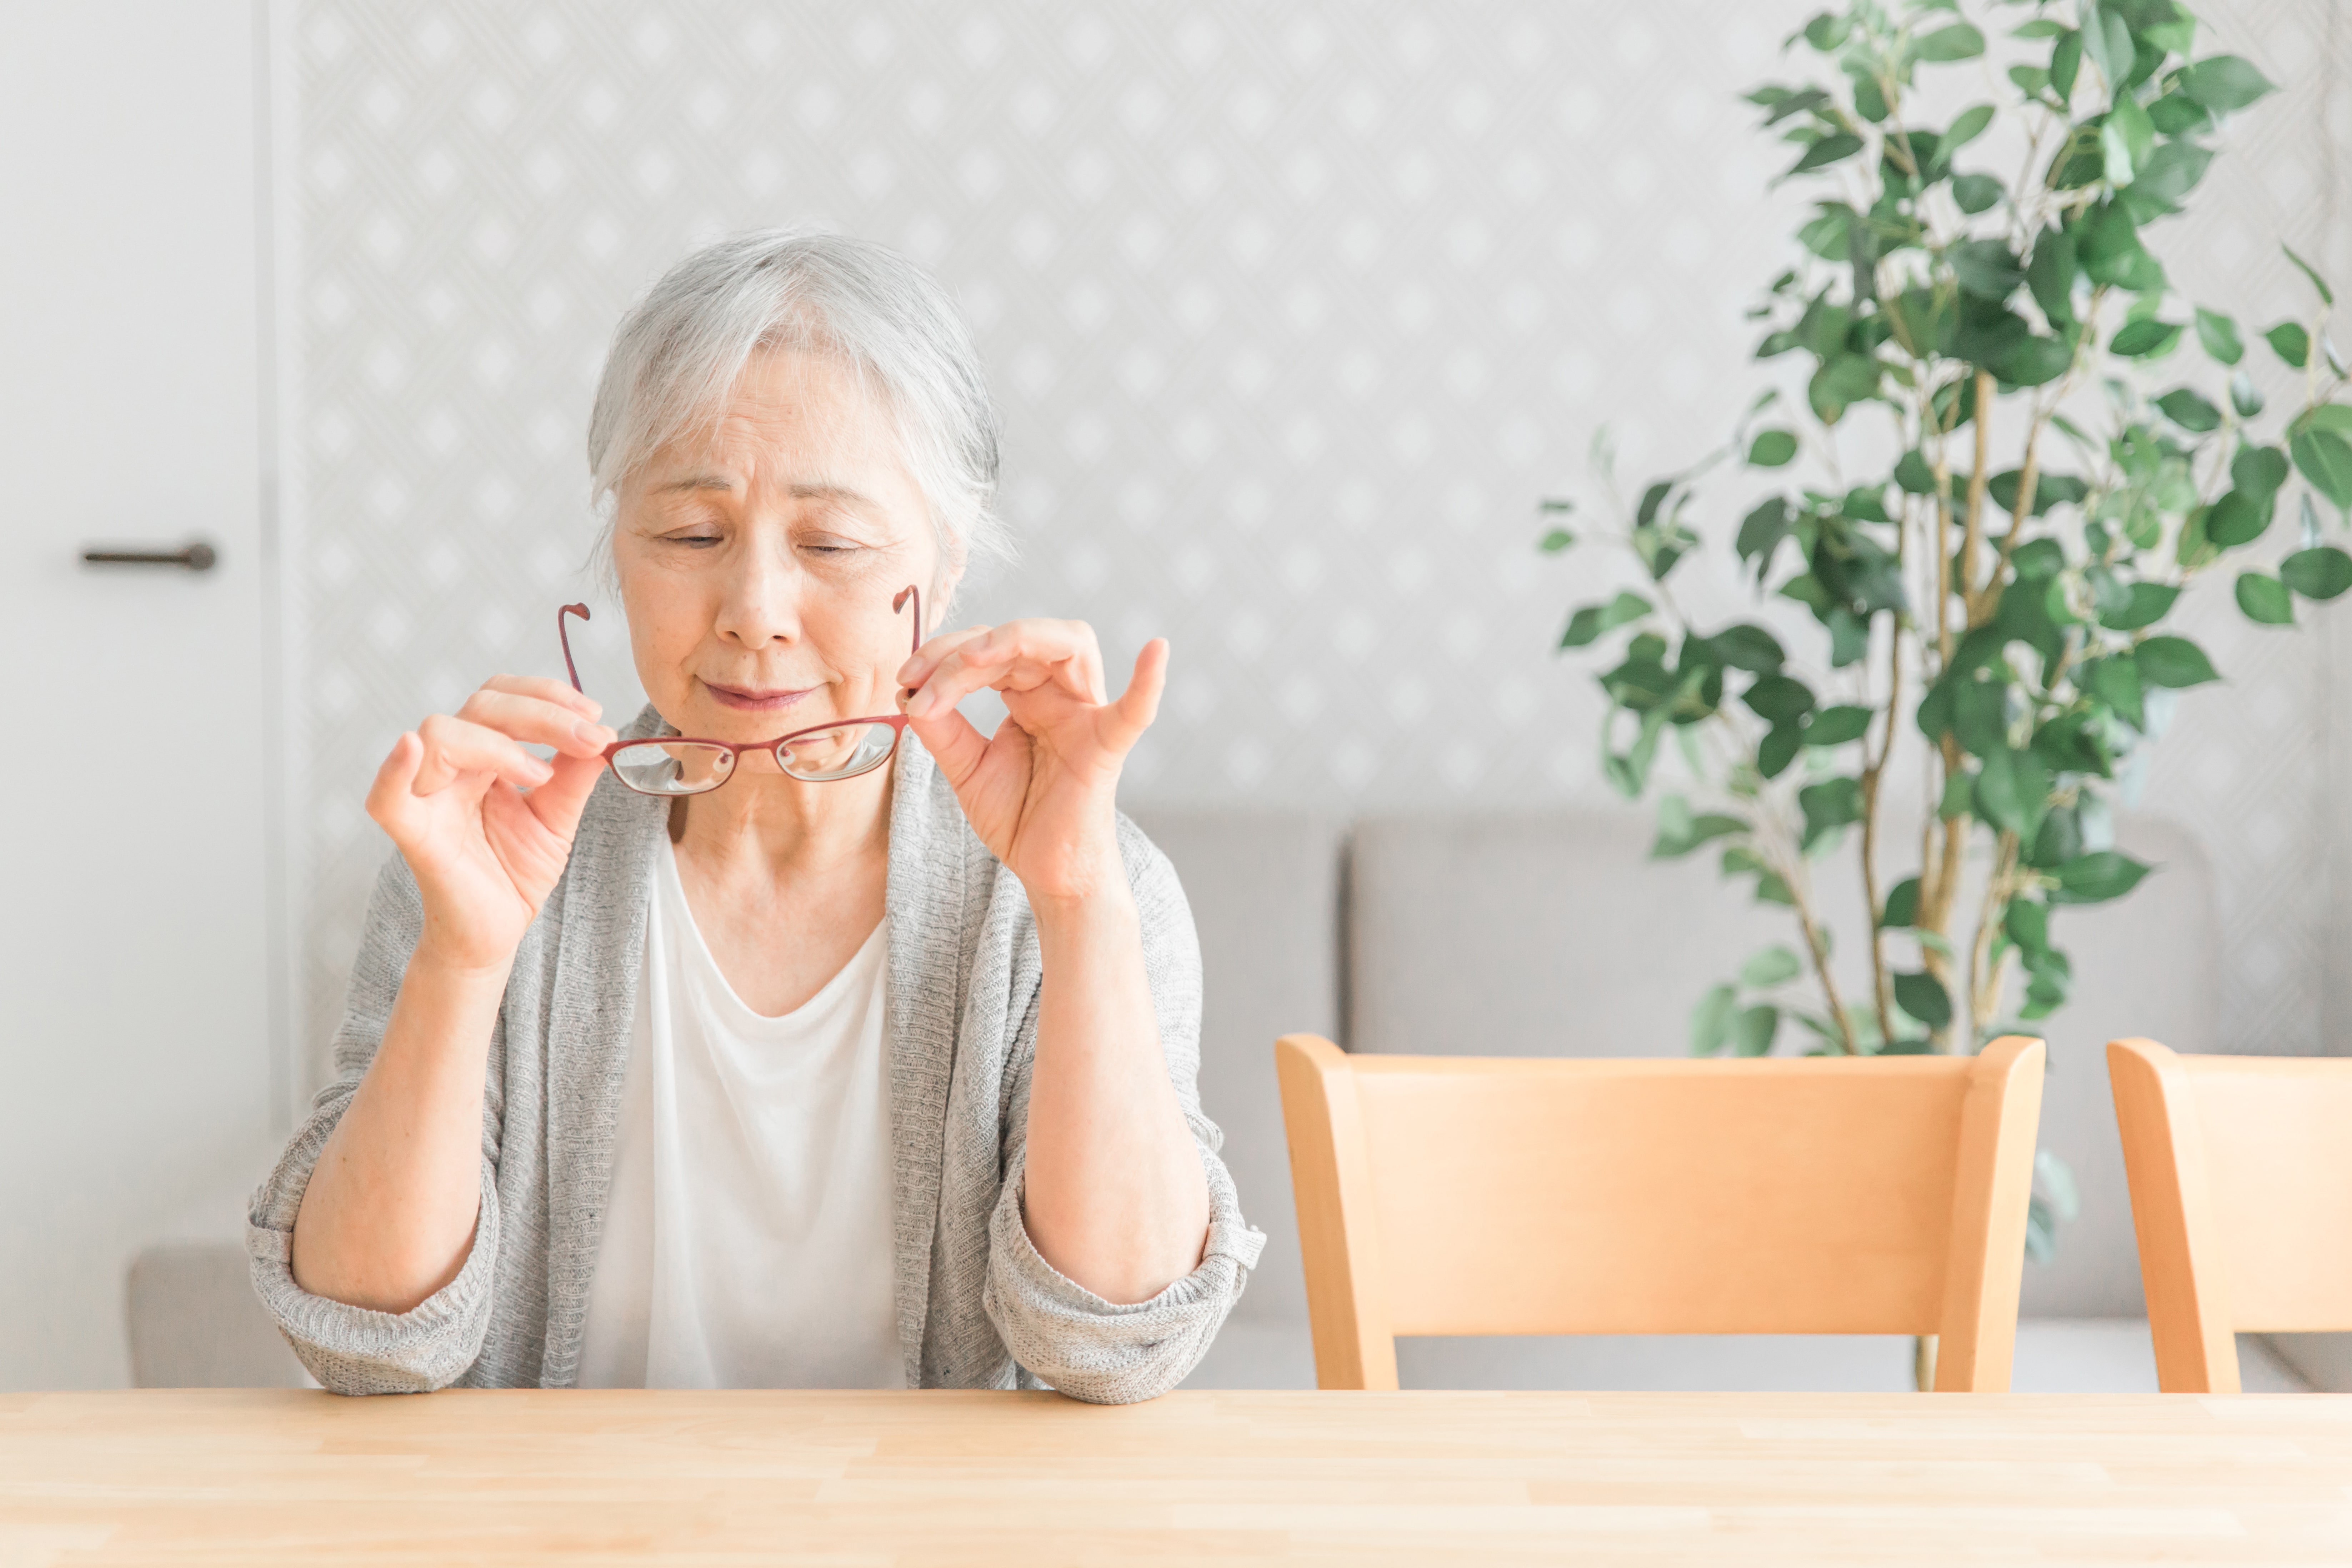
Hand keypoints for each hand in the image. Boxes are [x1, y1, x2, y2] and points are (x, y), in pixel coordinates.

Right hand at [365, 676, 616, 971]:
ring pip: (441, 733)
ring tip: (542, 775)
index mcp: (483, 758)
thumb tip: (605, 735)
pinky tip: (409, 747)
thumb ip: (576, 777)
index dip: (548, 695)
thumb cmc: (515, 875)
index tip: (596, 717)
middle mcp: (451, 768)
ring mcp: (428, 798)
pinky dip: (394, 769)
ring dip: (500, 743)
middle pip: (481, 706)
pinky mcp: (414, 835)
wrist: (495, 934)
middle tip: (591, 737)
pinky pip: (387, 796)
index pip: (503, 698)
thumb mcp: (557, 819)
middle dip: (542, 713)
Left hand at [897, 619, 1164, 905]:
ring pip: (1071, 646)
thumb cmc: (1017, 816)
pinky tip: (1156, 651)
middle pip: (1021, 640)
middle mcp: (1060, 694)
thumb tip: (907, 690)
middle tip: (921, 678)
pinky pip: (1134, 714)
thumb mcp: (965, 767)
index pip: (988, 651)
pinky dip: (1148, 683)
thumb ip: (942, 729)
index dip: (942, 655)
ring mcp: (1085, 717)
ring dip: (1018, 637)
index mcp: (1028, 695)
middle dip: (963, 650)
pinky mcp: (1105, 749)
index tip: (904, 682)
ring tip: (973, 658)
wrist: (1046, 871)